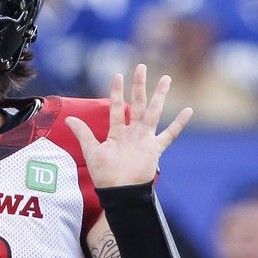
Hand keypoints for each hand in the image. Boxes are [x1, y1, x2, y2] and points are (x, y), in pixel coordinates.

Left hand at [65, 63, 192, 187]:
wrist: (119, 191)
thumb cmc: (104, 174)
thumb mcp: (91, 151)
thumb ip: (83, 133)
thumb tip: (68, 118)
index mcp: (117, 132)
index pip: (117, 107)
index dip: (117, 91)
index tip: (117, 75)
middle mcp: (132, 132)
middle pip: (137, 103)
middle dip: (139, 86)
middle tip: (142, 66)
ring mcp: (145, 138)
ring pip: (154, 112)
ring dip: (159, 96)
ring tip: (166, 78)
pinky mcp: (155, 148)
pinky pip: (169, 134)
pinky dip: (179, 123)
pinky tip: (188, 110)